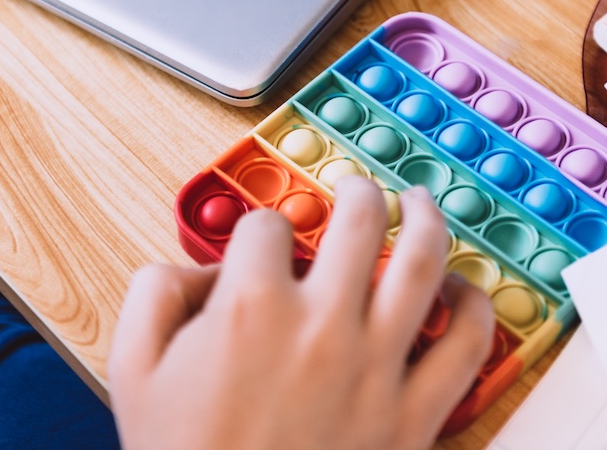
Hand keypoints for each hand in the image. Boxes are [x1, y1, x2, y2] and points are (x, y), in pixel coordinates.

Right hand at [108, 176, 495, 449]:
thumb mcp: (132, 370)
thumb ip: (156, 294)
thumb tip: (202, 266)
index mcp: (251, 309)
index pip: (265, 227)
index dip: (259, 228)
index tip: (261, 246)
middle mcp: (321, 325)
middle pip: (359, 219)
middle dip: (357, 190)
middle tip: (358, 189)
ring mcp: (375, 368)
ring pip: (422, 262)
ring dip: (426, 219)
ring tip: (421, 203)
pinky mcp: (413, 415)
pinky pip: (466, 346)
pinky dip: (474, 308)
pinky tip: (462, 291)